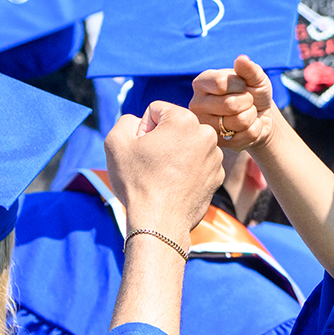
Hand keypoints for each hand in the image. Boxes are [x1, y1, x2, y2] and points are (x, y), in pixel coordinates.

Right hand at [105, 101, 223, 240]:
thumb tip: (139, 122)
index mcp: (184, 119)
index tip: (140, 150)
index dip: (142, 129)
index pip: (156, 110)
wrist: (159, 223)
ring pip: (186, 145)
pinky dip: (186, 171)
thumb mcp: (116, 142)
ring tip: (162, 176)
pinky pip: (197, 164)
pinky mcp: (217, 177)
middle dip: (161, 140)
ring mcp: (215, 157)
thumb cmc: (138, 182)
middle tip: (151, 163)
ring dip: (174, 155)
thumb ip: (126, 120)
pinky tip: (174, 186)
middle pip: (174, 127)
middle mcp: (206, 134)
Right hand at [190, 56, 281, 151]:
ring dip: (252, 116)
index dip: (240, 85)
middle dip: (248, 102)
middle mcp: (197, 105)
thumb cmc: (254, 92)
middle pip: (230, 104)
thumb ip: (249, 69)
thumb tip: (242, 59)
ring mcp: (206, 126)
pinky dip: (255, 129)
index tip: (241, 86)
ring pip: (240, 121)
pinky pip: (247, 135)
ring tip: (247, 114)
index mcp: (201, 83)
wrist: (261, 116)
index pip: (221, 84)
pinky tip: (247, 127)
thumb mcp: (255, 78)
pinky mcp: (219, 143)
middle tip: (246, 102)